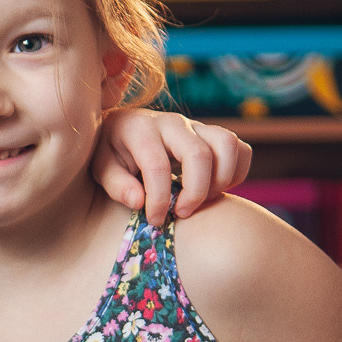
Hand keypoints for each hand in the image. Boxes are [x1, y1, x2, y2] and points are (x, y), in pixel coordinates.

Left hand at [96, 110, 252, 226]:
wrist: (123, 130)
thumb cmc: (113, 153)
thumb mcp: (101, 168)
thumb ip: (116, 185)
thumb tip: (139, 202)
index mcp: (138, 128)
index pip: (157, 165)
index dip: (158, 199)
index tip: (154, 219)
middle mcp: (171, 122)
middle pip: (199, 154)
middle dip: (195, 192)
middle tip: (181, 213)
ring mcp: (196, 125)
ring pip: (227, 144)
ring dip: (221, 179)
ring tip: (202, 200)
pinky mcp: (213, 134)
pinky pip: (240, 148)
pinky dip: (237, 173)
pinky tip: (216, 190)